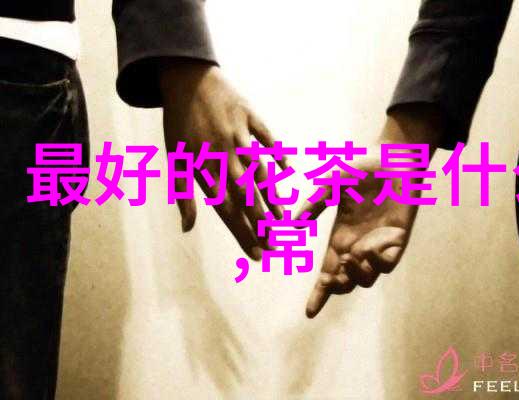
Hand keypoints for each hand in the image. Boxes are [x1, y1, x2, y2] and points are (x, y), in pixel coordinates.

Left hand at [160, 60, 285, 259]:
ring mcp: (238, 134)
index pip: (227, 210)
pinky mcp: (249, 115)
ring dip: (272, 196)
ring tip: (284, 219)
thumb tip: (186, 229)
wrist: (185, 77)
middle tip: (276, 245)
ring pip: (260, 171)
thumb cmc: (179, 122)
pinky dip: (277, 151)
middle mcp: (223, 154)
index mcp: (203, 167)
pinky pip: (267, 137)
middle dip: (261, 223)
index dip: (243, 234)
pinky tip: (286, 168)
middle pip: (246, 196)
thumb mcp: (175, 158)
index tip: (257, 254)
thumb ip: (183, 195)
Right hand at [298, 106, 443, 317]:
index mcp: (339, 239)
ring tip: (353, 255)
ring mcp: (378, 246)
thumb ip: (312, 207)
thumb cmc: (361, 168)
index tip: (310, 312)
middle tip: (333, 273)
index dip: (319, 294)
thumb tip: (291, 226)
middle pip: (345, 283)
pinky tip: (373, 245)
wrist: (393, 158)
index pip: (326, 274)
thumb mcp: (329, 187)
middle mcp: (357, 247)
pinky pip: (387, 264)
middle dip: (337, 286)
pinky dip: (377, 260)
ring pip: (366, 278)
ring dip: (357, 273)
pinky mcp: (397, 241)